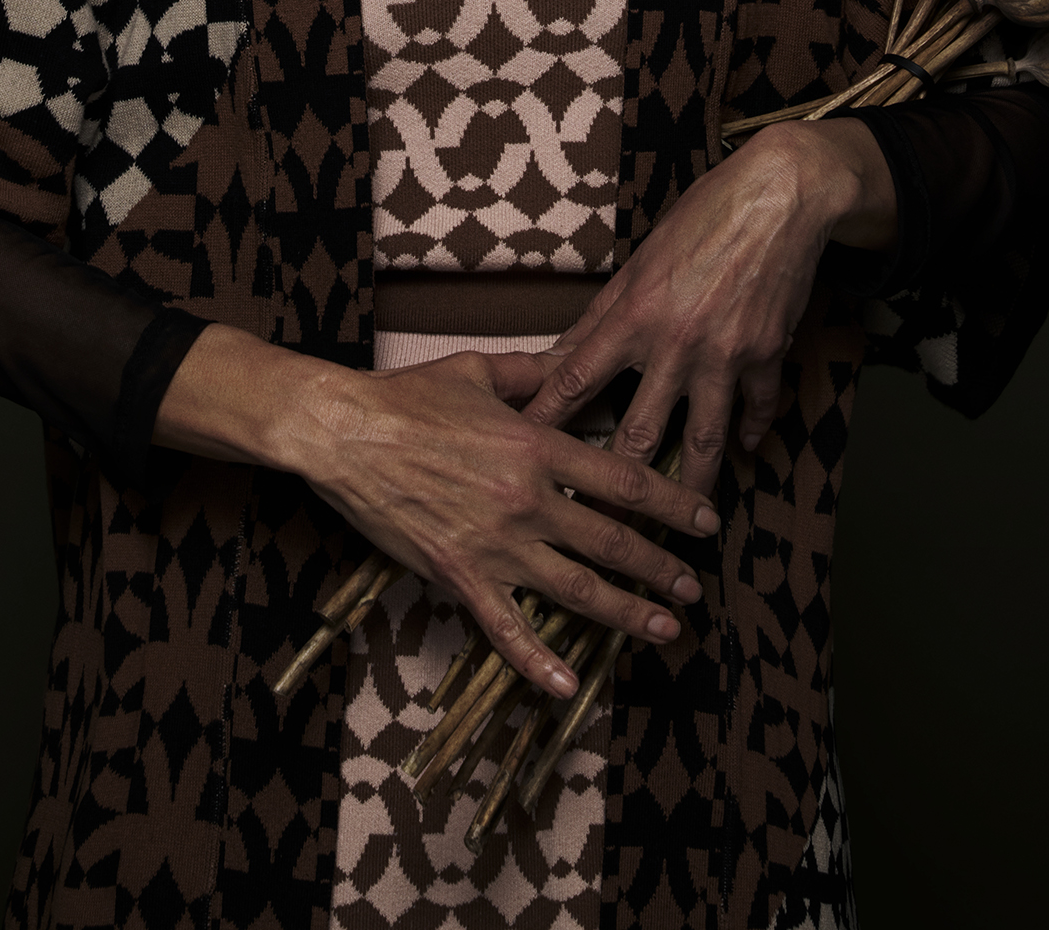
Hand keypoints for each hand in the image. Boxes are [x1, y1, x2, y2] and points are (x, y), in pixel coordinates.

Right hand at [155, 329, 716, 698]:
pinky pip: (506, 628)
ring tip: (665, 629)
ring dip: (627, 613)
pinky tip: (570, 685)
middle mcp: (527, 499)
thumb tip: (568, 364)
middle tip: (693, 586)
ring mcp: (495, 544)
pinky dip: (538, 661)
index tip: (704, 521)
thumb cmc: (407, 397)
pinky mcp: (459, 576)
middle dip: (661, 567)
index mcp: (537, 444)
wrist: (344, 433)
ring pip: (576, 589)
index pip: (623, 480)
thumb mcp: (478, 371)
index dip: (672, 504)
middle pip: (612, 541)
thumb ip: (532, 372)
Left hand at [520, 121, 897, 497]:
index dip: (548, 418)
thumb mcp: (642, 259)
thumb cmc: (703, 215)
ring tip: (680, 522)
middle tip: (601, 523)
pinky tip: (746, 452)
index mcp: (634, 313)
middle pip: (640, 429)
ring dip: (690, 485)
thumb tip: (565, 351)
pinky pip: (757, 408)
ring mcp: (725, 354)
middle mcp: (676, 341)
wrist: (778, 195)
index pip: (578, 377)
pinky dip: (752, 431)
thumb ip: (605, 311)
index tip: (523, 453)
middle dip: (618, 484)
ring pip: (703, 438)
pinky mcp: (767, 355)